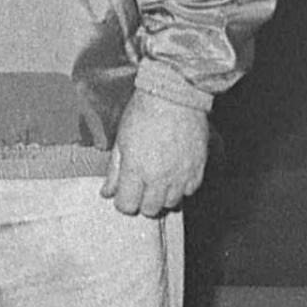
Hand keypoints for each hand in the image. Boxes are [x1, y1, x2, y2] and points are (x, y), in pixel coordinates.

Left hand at [102, 96, 207, 216]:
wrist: (175, 97)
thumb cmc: (143, 114)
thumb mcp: (121, 141)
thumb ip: (114, 171)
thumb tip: (107, 192)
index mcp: (136, 170)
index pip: (127, 206)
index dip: (123, 202)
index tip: (124, 194)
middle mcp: (159, 177)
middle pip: (151, 210)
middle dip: (142, 203)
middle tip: (141, 189)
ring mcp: (181, 174)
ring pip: (172, 203)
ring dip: (163, 197)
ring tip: (158, 182)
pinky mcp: (199, 167)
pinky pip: (191, 190)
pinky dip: (182, 188)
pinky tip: (175, 175)